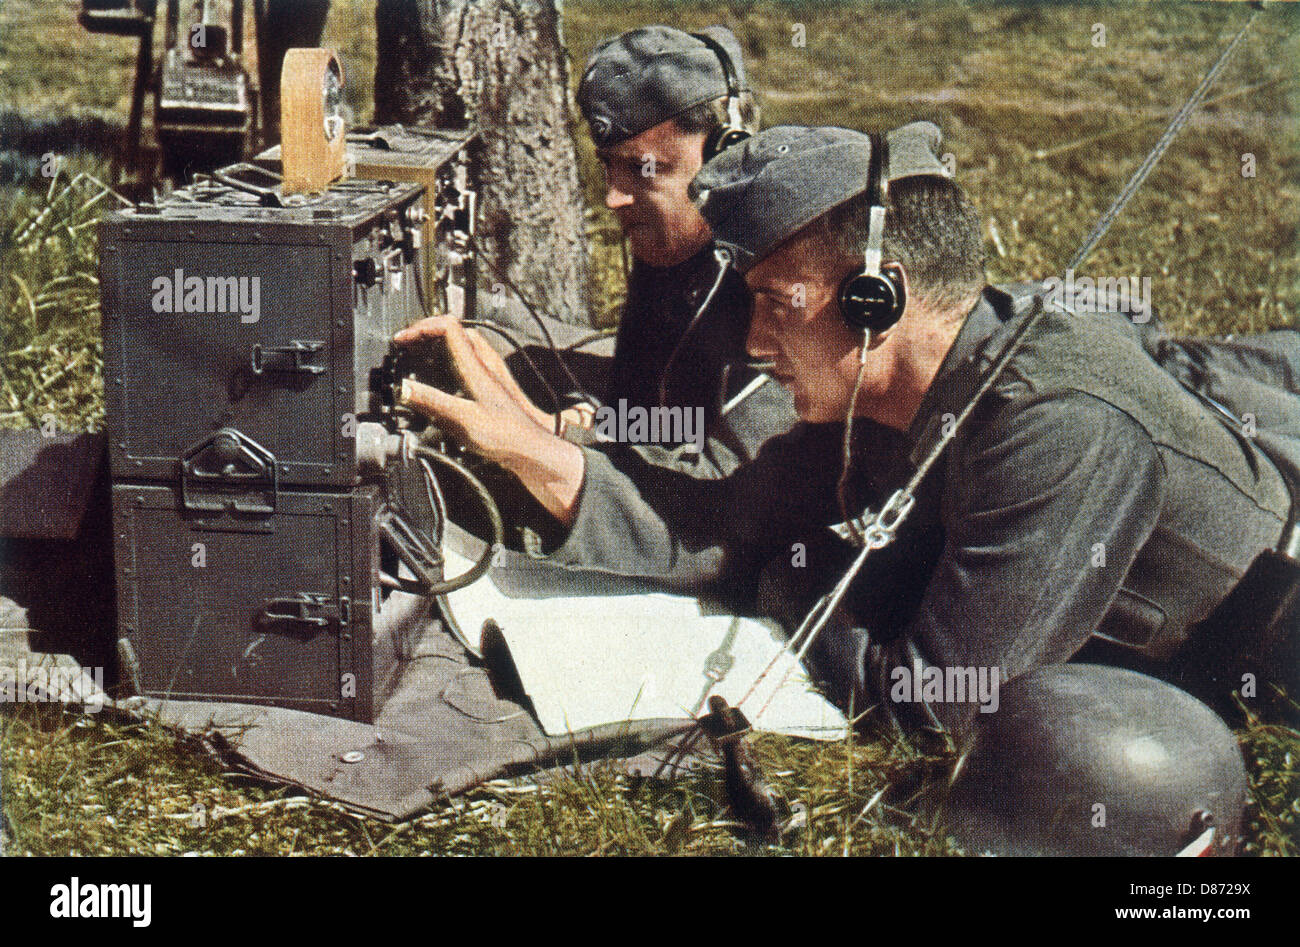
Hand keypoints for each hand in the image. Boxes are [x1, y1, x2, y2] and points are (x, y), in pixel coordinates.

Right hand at [395, 315, 553, 430]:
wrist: (531, 449)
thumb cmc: (506, 436)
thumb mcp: (462, 420)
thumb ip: (432, 402)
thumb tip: (406, 388)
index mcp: (477, 367)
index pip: (449, 327)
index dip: (423, 327)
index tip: (403, 339)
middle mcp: (486, 366)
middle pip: (456, 331)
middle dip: (429, 332)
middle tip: (409, 342)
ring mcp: (491, 375)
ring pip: (464, 345)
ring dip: (440, 343)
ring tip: (420, 352)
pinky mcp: (492, 387)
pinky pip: (469, 361)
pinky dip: (450, 359)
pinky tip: (443, 375)